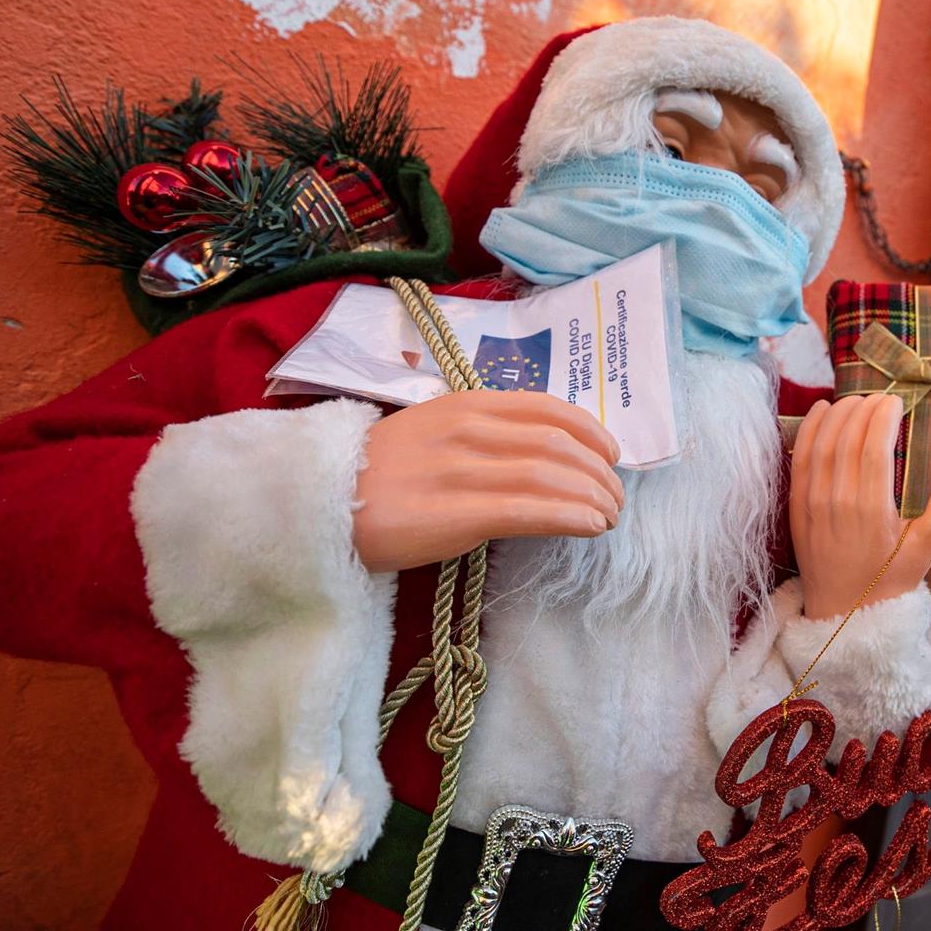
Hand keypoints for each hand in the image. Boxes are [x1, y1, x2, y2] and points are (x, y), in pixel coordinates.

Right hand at [351, 391, 623, 573]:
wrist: (316, 505)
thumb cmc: (376, 476)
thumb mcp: (430, 433)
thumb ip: (480, 436)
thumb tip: (538, 455)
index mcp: (464, 404)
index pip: (546, 407)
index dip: (590, 430)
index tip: (612, 453)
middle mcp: (468, 430)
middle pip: (558, 444)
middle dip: (599, 472)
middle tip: (615, 496)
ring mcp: (462, 471)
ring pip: (551, 476)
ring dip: (593, 497)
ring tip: (609, 516)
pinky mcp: (456, 514)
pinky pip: (530, 510)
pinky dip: (571, 516)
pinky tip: (591, 526)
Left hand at [789, 393, 930, 619]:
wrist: (842, 615)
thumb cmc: (887, 584)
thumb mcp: (924, 556)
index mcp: (871, 510)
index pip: (873, 448)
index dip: (882, 418)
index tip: (894, 401)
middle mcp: (837, 502)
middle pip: (847, 439)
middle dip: (863, 410)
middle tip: (879, 397)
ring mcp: (812, 503)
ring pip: (822, 444)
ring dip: (838, 414)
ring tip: (856, 399)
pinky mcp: (797, 507)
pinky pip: (799, 459)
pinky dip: (808, 430)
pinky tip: (820, 411)